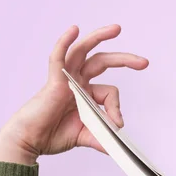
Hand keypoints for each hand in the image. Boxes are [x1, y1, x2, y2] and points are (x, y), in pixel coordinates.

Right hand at [0, 24, 148, 164]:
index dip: (116, 107)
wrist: (30, 142)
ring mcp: (65, 79)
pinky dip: (64, 42)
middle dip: (125, 60)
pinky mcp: (53, 81)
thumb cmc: (53, 135)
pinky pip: (57, 57)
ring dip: (99, 37)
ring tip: (116, 29)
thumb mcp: (87, 136)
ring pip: (83, 51)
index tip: (116, 124)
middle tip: (144, 62)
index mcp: (85, 93)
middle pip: (102, 61)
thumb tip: (120, 146)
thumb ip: (103, 139)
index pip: (110, 91)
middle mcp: (77, 82)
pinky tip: (74, 30)